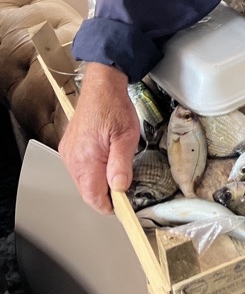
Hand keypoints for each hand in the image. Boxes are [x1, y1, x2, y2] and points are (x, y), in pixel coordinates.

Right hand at [58, 63, 139, 214]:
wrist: (101, 86)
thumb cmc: (114, 107)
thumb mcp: (126, 137)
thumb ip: (121, 165)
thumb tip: (119, 188)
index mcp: (86, 159)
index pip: (94, 197)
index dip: (110, 206)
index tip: (124, 207)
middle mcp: (73, 159)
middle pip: (87, 192)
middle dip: (106, 195)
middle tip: (125, 188)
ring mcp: (69, 153)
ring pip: (84, 182)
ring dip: (100, 183)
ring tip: (117, 172)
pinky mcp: (69, 147)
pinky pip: (80, 169)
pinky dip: (93, 172)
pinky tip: (106, 162)